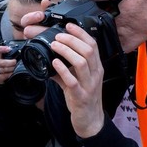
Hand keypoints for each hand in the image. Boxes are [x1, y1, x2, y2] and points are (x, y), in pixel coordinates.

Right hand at [0, 45, 17, 83]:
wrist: (5, 74)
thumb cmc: (9, 61)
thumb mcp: (12, 53)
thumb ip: (17, 45)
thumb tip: (26, 38)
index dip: (0, 49)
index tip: (8, 49)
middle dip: (8, 62)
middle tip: (15, 61)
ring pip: (1, 69)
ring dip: (10, 69)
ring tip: (15, 68)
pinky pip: (1, 76)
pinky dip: (8, 75)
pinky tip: (12, 73)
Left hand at [21, 15, 105, 137]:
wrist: (91, 121)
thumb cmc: (83, 98)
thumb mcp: (77, 80)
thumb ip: (65, 69)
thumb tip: (49, 58)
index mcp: (96, 68)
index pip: (93, 45)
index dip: (81, 33)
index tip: (68, 25)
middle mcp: (95, 74)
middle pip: (88, 50)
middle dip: (72, 40)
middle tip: (58, 36)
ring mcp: (89, 85)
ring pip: (82, 63)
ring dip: (67, 51)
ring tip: (54, 46)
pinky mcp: (81, 97)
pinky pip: (72, 81)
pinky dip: (62, 70)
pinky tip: (54, 63)